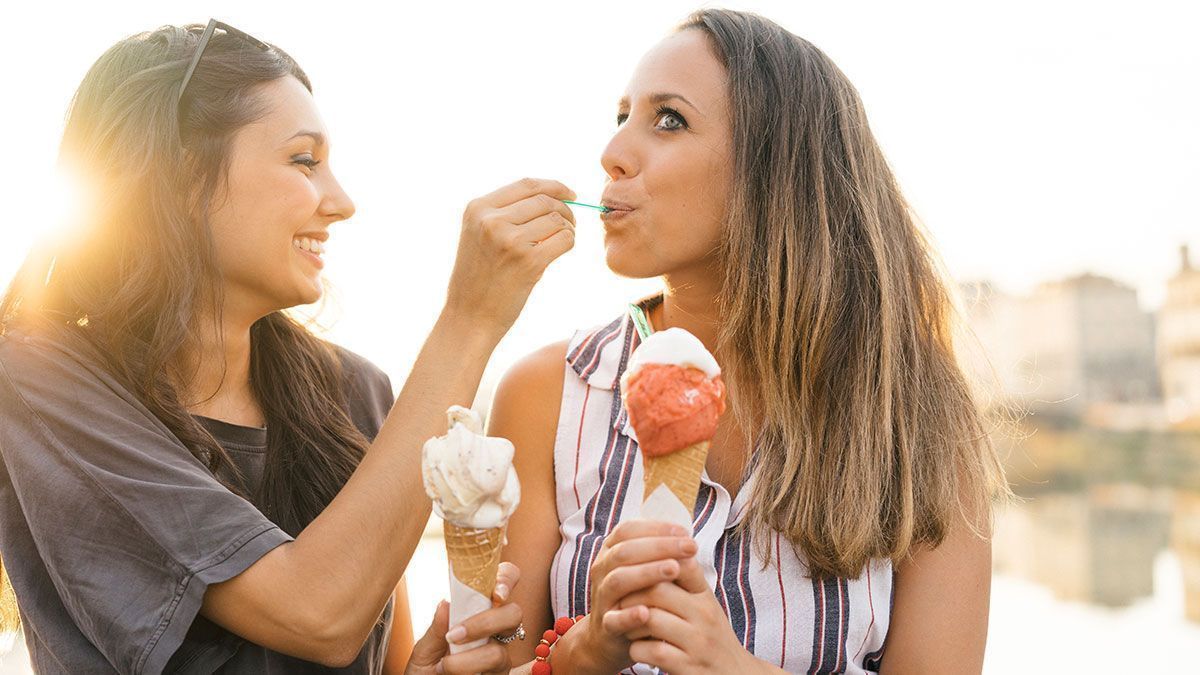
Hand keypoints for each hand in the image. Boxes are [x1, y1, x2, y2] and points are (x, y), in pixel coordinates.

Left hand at [405, 562, 522, 674]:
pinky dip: (467, 671)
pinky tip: (450, 674)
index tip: (496, 592)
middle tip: (455, 635)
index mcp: (479, 613)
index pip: (504, 583)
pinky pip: (493, 672)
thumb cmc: (427, 671)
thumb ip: (437, 628)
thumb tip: (447, 602)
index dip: (507, 579)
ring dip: (467, 659)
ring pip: (499, 651)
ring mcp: (500, 657)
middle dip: (486, 622)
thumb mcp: (424, 649)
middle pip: (514, 614)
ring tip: (444, 666)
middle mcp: (495, 633)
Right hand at [444, 178, 576, 335]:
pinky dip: (569, 243)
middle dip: (565, 209)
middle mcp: (491, 220)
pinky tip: (560, 251)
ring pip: (557, 219)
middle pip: (545, 200)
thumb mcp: (478, 235)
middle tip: (571, 223)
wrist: (469, 317)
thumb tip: (551, 197)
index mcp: (478, 208)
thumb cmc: (478, 278)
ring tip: (562, 240)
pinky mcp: (529, 260)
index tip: (570, 195)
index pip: (526, 184)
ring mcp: (510, 239)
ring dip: (568, 228)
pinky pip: (564, 239)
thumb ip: (504, 213)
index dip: (554, 186)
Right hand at [572, 520, 701, 672]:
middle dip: (660, 546)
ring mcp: (602, 598)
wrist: (611, 636)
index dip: (655, 528)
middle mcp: (602, 570)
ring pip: (618, 580)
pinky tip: (646, 612)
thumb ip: (660, 555)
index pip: (628, 530)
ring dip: (647, 572)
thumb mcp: (645, 570)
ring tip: (674, 569)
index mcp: (610, 552)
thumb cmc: (637, 595)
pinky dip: (629, 615)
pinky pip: (614, 619)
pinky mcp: (605, 626)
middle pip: (625, 551)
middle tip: (690, 547)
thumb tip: (688, 540)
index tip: (684, 532)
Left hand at [603, 561, 765, 674]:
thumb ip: (683, 579)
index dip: (648, 563)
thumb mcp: (703, 604)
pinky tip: (638, 648)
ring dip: (630, 622)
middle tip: (619, 599)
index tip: (631, 569)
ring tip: (627, 624)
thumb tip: (656, 542)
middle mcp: (704, 615)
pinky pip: (651, 651)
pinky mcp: (688, 667)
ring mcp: (697, 642)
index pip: (677, 563)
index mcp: (704, 595)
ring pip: (650, 619)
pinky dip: (637, 649)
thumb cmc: (709, 636)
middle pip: (657, 589)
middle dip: (631, 593)